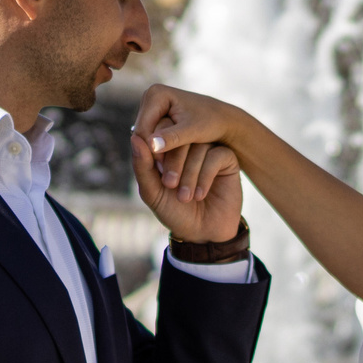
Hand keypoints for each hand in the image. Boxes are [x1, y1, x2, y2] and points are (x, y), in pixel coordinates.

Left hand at [130, 130, 243, 244]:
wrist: (202, 233)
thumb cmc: (174, 211)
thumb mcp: (152, 191)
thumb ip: (142, 166)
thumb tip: (135, 138)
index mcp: (168, 148)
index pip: (161, 129)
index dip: (157, 147)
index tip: (157, 171)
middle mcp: (189, 144)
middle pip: (181, 135)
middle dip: (173, 162)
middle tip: (170, 185)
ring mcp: (209, 150)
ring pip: (199, 146)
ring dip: (190, 173)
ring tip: (185, 197)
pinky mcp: (227, 159)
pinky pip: (216, 155)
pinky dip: (205, 176)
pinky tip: (200, 195)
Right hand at [135, 83, 245, 164]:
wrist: (224, 119)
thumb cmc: (212, 123)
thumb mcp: (193, 131)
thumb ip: (172, 138)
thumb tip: (151, 145)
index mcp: (157, 94)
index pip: (143, 128)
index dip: (150, 150)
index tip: (162, 169)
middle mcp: (151, 96)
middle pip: (141, 132)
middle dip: (151, 152)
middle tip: (163, 174)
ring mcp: (153, 106)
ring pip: (146, 137)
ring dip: (154, 154)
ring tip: (166, 172)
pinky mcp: (157, 116)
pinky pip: (152, 137)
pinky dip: (159, 150)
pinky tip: (167, 166)